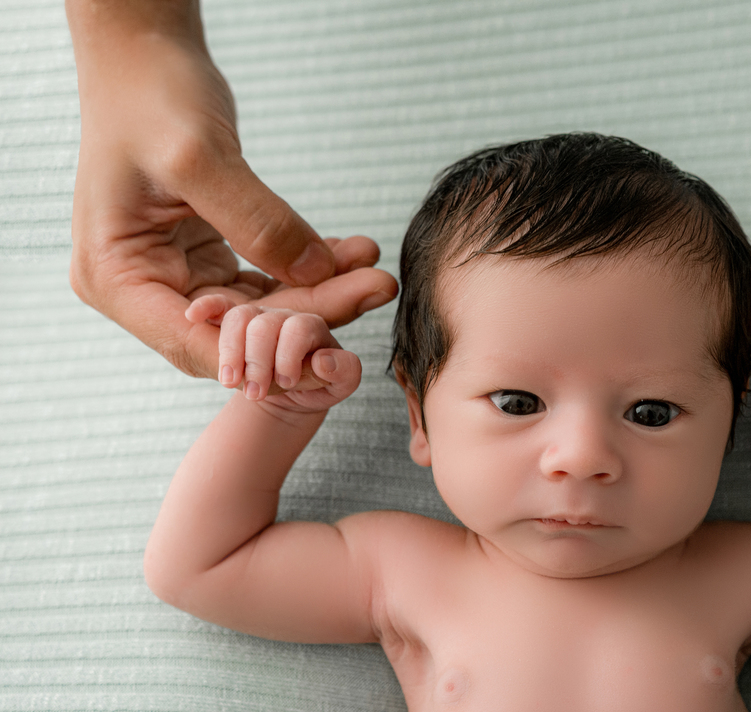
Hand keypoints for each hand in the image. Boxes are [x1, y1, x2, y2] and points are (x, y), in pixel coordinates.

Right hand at [67, 2, 396, 380]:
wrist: (147, 58)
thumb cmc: (151, 96)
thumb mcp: (200, 159)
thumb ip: (256, 223)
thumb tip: (318, 275)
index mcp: (114, 279)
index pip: (196, 343)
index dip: (265, 356)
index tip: (331, 352)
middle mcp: (142, 287)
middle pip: (238, 329)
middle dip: (311, 315)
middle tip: (375, 290)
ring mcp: (177, 274)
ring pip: (261, 308)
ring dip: (323, 293)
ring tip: (377, 275)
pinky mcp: (209, 257)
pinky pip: (269, 278)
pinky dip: (312, 269)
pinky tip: (355, 254)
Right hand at [187, 296, 361, 413]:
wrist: (293, 391)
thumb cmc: (318, 383)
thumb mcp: (340, 385)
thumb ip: (345, 373)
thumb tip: (323, 361)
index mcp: (310, 326)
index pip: (299, 328)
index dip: (290, 355)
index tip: (286, 382)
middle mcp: (282, 316)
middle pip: (265, 325)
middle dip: (258, 361)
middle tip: (255, 392)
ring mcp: (256, 318)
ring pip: (239, 319)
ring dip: (231, 351)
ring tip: (230, 382)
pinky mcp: (232, 324)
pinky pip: (217, 306)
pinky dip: (207, 307)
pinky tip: (194, 315)